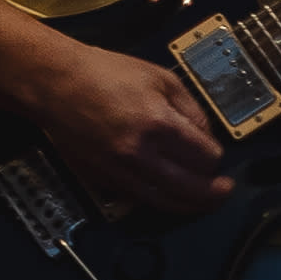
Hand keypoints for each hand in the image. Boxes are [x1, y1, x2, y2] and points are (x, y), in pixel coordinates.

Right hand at [27, 38, 227, 216]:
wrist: (55, 84)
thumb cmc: (105, 73)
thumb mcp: (159, 77)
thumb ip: (190, 107)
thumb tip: (205, 135)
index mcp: (158, 124)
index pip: (205, 157)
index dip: (216, 156)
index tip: (214, 152)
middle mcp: (140, 155)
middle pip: (190, 189)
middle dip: (214, 193)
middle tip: (225, 190)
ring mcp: (119, 172)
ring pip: (166, 203)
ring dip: (191, 206)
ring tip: (204, 202)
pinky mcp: (103, 180)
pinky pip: (140, 200)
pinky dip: (160, 201)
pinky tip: (169, 193)